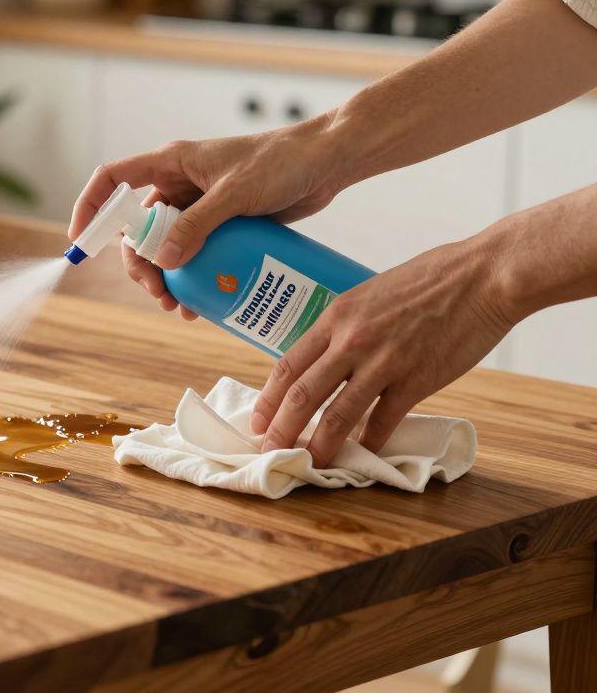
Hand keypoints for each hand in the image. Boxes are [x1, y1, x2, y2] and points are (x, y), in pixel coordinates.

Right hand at [68, 116, 348, 313]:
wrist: (328, 162)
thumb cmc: (283, 162)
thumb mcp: (236, 194)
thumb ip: (198, 225)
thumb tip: (163, 261)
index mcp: (171, 163)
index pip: (113, 181)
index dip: (90, 208)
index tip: (80, 242)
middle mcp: (179, 185)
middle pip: (135, 227)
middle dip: (138, 263)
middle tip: (156, 291)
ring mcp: (199, 207)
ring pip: (163, 247)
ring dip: (163, 278)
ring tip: (177, 305)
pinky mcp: (221, 225)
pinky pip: (193, 255)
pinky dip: (190, 279)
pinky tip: (198, 303)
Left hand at [249, 237, 516, 466]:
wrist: (482, 277)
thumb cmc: (431, 279)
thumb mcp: (370, 294)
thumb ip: (347, 325)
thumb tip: (328, 354)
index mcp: (336, 316)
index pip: (288, 365)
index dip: (268, 398)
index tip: (257, 421)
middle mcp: (351, 341)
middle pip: (302, 394)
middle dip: (281, 429)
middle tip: (270, 451)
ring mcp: (383, 362)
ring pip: (338, 414)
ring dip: (320, 445)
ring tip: (309, 464)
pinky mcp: (416, 380)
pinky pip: (384, 421)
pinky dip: (371, 443)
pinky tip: (364, 456)